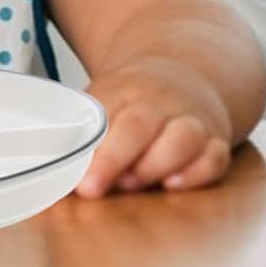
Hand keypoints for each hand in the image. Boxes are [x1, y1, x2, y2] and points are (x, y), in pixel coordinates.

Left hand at [76, 61, 233, 196]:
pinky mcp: (215, 142)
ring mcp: (190, 120)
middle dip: (112, 158)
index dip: (85, 145)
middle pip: (137, 125)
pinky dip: (196, 173)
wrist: (184, 79)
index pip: (101, 113)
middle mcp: (159, 102)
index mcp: (121, 89)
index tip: (69, 172)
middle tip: (91, 187)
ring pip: (180, 139)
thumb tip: (50, 167)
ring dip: (154, 165)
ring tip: (129, 184)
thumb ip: (80, 132)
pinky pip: (214, 157)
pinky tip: (173, 185)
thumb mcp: (101, 102)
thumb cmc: (132, 101)